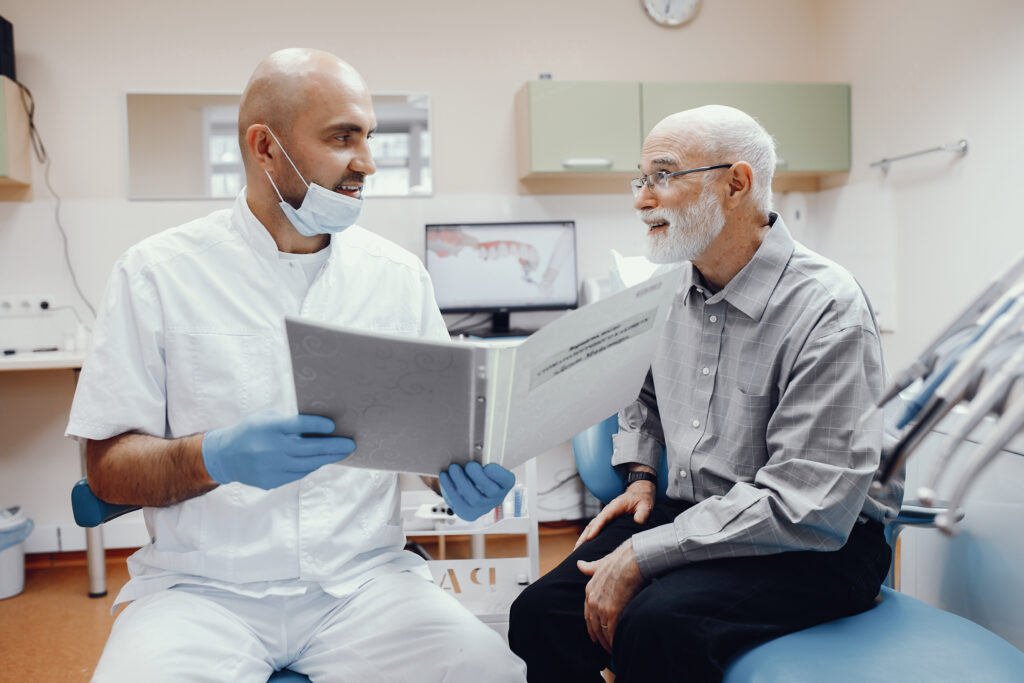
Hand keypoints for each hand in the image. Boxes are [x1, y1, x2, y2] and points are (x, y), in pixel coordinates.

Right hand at [201, 410, 354, 489]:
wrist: (225, 456)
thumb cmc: (252, 430)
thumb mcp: (266, 419)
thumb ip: (289, 422)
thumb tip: (321, 426)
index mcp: (268, 428)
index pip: (298, 425)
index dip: (317, 425)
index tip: (333, 425)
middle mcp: (270, 449)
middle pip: (309, 448)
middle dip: (333, 446)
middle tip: (351, 444)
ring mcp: (271, 467)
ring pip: (307, 464)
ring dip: (327, 458)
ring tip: (342, 453)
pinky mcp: (271, 481)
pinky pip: (298, 474)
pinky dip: (311, 466)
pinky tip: (322, 460)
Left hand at [439, 462, 514, 520]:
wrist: (468, 488)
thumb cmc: (477, 473)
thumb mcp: (483, 464)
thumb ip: (483, 459)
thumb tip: (474, 451)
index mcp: (504, 483)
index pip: (507, 481)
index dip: (499, 475)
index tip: (488, 466)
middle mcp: (496, 497)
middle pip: (491, 491)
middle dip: (479, 477)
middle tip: (470, 465)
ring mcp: (482, 507)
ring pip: (474, 498)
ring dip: (462, 481)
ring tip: (454, 468)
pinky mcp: (468, 512)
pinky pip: (459, 503)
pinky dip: (450, 488)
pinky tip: (445, 477)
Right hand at [574, 480, 654, 549]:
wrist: (639, 493)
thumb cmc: (642, 499)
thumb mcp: (645, 505)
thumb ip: (643, 513)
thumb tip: (638, 521)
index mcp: (615, 507)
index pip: (603, 518)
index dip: (596, 528)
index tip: (590, 538)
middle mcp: (607, 511)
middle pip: (592, 524)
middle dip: (584, 536)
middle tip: (577, 550)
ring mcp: (606, 516)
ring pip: (591, 527)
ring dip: (583, 538)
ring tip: (576, 551)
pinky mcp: (607, 520)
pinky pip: (595, 528)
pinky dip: (588, 536)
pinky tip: (585, 547)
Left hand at [577, 540, 644, 651]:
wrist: (630, 561)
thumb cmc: (619, 560)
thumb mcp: (600, 563)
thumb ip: (590, 567)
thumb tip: (579, 563)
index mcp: (589, 590)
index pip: (587, 614)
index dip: (591, 625)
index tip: (594, 634)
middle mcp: (592, 600)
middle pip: (594, 625)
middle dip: (599, 637)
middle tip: (604, 646)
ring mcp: (601, 607)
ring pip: (602, 630)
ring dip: (606, 641)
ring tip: (612, 649)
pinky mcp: (612, 612)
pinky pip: (611, 631)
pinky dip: (613, 640)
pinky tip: (617, 646)